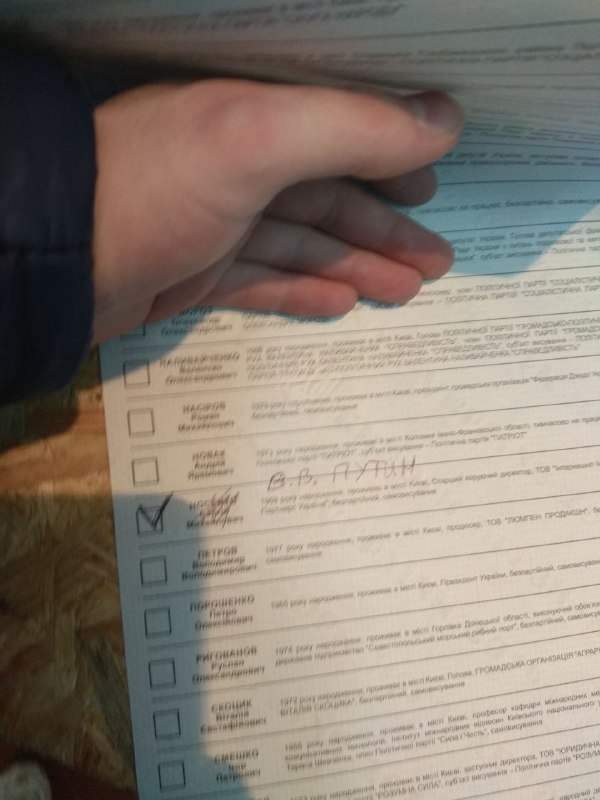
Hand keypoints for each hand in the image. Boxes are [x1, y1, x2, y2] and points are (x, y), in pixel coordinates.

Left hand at [92, 80, 462, 341]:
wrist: (58, 259)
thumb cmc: (157, 186)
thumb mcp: (258, 140)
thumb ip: (353, 127)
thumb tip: (445, 120)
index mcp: (253, 121)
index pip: (338, 133)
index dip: (390, 158)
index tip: (434, 190)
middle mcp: (237, 168)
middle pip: (329, 198)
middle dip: (384, 231)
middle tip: (437, 264)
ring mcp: (215, 225)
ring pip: (302, 244)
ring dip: (355, 266)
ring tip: (406, 291)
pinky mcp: (195, 274)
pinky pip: (262, 282)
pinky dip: (302, 292)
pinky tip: (341, 306)